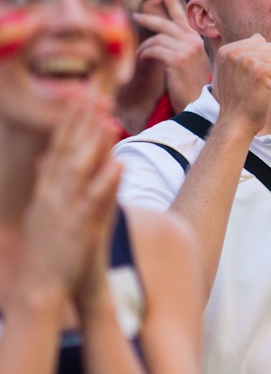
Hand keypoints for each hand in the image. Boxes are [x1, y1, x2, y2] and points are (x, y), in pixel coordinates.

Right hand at [18, 98, 121, 298]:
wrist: (40, 287)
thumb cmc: (48, 248)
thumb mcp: (43, 210)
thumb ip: (49, 182)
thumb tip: (46, 158)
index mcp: (47, 188)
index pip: (58, 146)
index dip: (70, 120)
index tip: (81, 95)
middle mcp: (53, 194)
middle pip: (69, 150)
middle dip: (82, 121)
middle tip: (94, 92)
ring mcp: (66, 209)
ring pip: (81, 170)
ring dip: (94, 143)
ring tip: (108, 118)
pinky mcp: (81, 227)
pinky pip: (96, 201)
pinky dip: (107, 182)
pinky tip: (120, 163)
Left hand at [133, 0, 209, 111]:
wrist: (197, 104)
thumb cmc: (191, 86)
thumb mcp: (189, 62)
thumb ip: (180, 47)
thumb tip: (162, 38)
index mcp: (198, 41)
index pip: (184, 18)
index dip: (174, 3)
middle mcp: (193, 42)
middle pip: (166, 23)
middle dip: (149, 18)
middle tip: (136, 15)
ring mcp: (186, 49)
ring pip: (157, 38)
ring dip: (144, 46)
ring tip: (140, 54)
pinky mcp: (177, 59)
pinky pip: (154, 50)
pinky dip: (145, 54)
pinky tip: (143, 60)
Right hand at [213, 34, 270, 136]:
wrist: (235, 123)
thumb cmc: (239, 100)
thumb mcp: (233, 71)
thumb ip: (244, 53)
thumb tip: (259, 36)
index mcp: (226, 50)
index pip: (259, 41)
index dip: (260, 61)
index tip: (247, 78)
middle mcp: (235, 52)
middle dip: (270, 66)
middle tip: (255, 85)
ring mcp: (247, 60)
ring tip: (259, 88)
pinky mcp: (261, 71)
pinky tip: (266, 93)